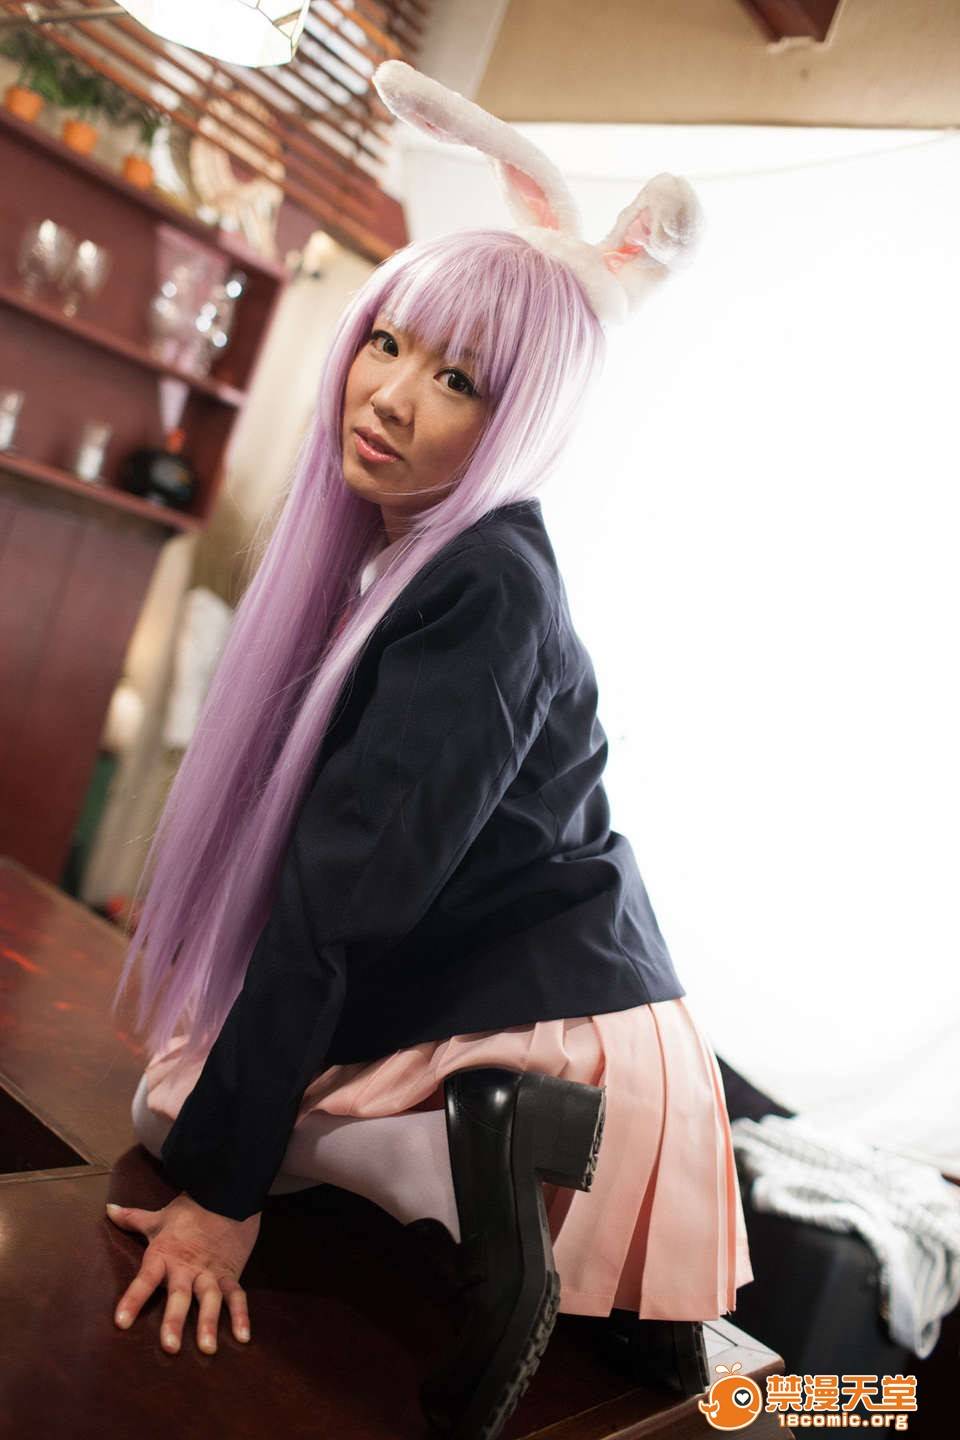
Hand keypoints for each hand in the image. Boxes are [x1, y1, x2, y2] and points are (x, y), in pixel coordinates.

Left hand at [106, 1192, 260, 1354]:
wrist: (227, 1195)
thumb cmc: (190, 1211)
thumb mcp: (159, 1216)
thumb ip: (132, 1218)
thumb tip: (108, 1209)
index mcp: (165, 1254)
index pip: (145, 1279)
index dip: (133, 1300)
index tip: (121, 1322)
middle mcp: (188, 1267)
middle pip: (180, 1295)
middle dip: (174, 1320)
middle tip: (170, 1347)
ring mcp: (211, 1272)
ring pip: (210, 1299)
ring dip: (209, 1323)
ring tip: (207, 1348)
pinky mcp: (231, 1274)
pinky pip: (237, 1296)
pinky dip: (241, 1316)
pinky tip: (243, 1337)